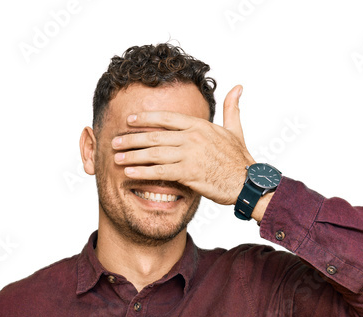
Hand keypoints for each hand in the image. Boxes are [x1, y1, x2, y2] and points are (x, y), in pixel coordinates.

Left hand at [110, 85, 255, 204]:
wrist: (248, 182)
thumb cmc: (240, 159)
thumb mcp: (235, 129)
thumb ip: (231, 108)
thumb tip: (237, 87)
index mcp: (200, 126)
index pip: (166, 118)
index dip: (145, 118)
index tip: (129, 119)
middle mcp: (192, 138)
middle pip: (154, 136)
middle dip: (131, 138)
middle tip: (115, 141)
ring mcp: (189, 155)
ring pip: (153, 153)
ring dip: (132, 155)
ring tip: (116, 157)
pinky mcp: (189, 174)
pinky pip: (160, 171)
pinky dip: (143, 171)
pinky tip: (129, 172)